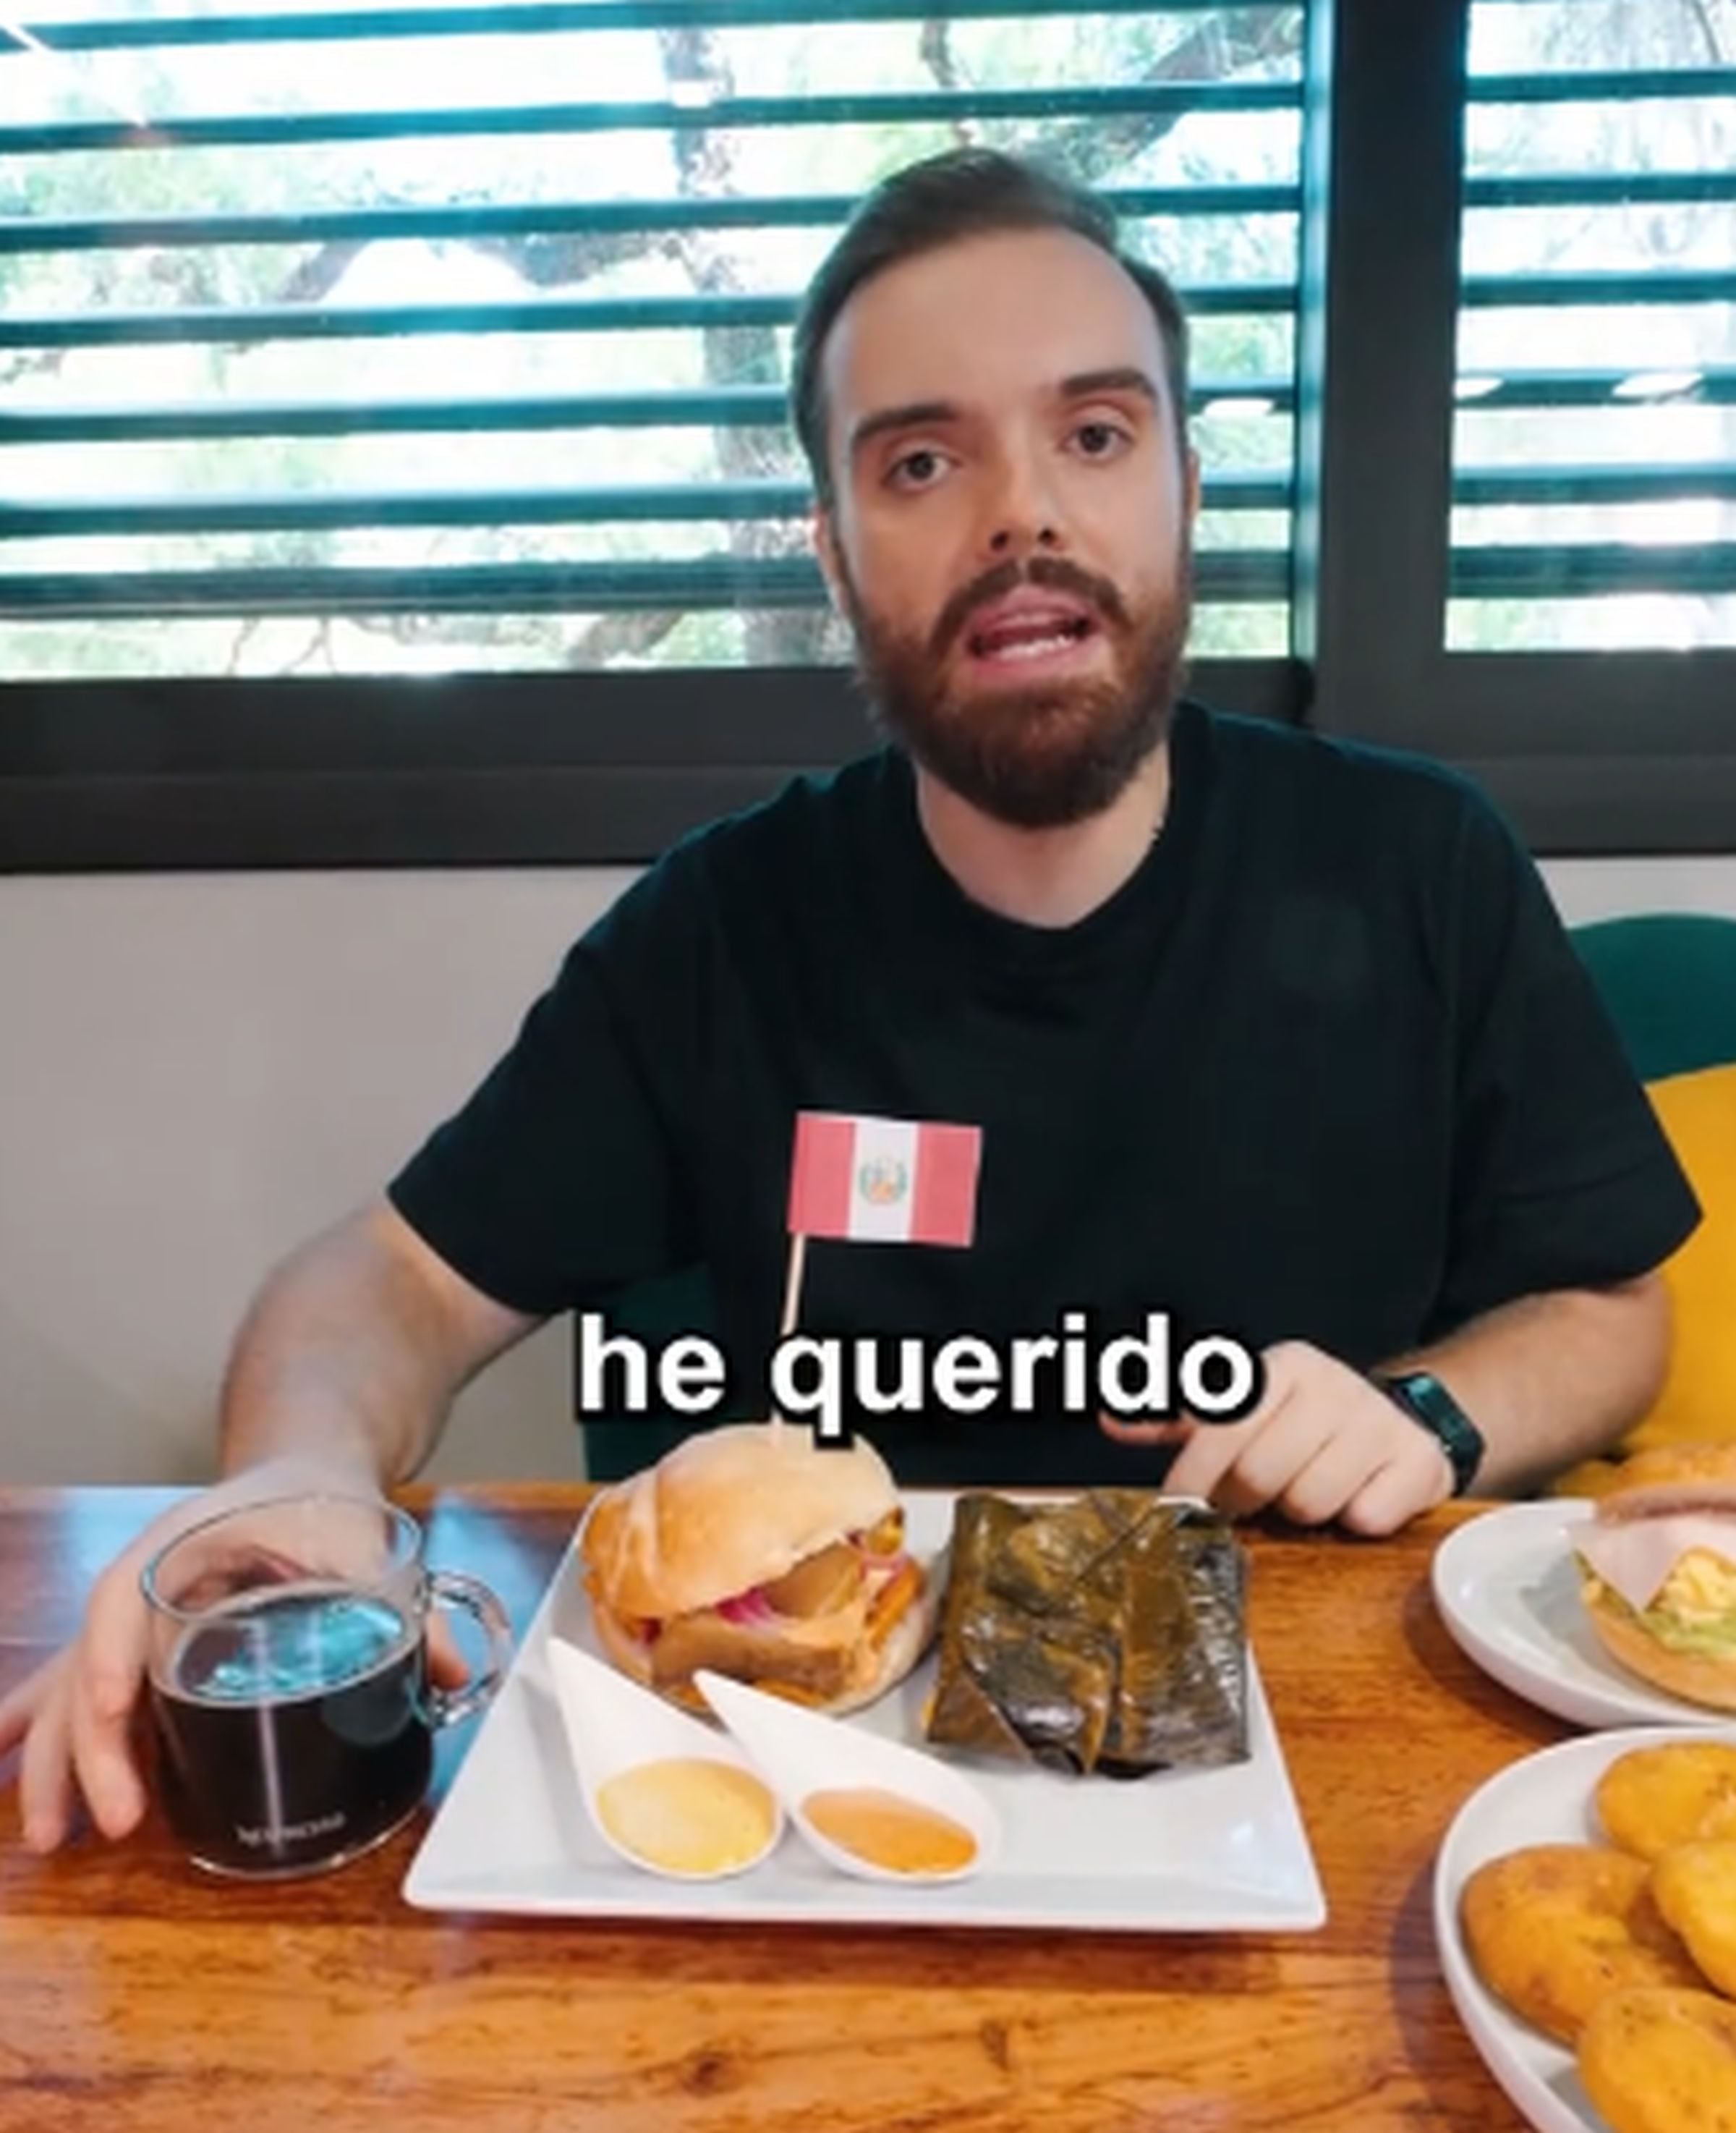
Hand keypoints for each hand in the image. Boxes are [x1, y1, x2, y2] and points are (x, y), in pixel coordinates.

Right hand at [0, 1455, 448, 1855]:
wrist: (308, 1468)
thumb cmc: (323, 1501)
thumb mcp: (363, 1540)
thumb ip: (407, 1604)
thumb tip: (449, 1671)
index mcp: (188, 1541)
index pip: (125, 1591)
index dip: (112, 1648)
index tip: (117, 1704)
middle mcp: (145, 1580)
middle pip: (90, 1658)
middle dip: (91, 1742)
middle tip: (119, 1815)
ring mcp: (135, 1617)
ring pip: (71, 1686)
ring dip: (58, 1760)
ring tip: (51, 1837)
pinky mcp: (141, 1648)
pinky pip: (83, 1695)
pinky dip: (60, 1744)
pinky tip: (44, 1800)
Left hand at [1098, 1340, 1455, 1535]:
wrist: (1397, 1426)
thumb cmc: (1303, 1424)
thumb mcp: (1241, 1413)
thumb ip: (1174, 1419)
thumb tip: (1109, 1419)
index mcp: (1283, 1368)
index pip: (1221, 1425)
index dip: (1195, 1474)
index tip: (1181, 1504)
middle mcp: (1331, 1385)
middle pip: (1260, 1473)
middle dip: (1250, 1499)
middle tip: (1258, 1499)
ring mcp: (1377, 1421)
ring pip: (1311, 1501)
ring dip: (1305, 1513)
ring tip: (1311, 1490)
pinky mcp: (1418, 1460)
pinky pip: (1367, 1517)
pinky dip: (1357, 1521)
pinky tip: (1358, 1497)